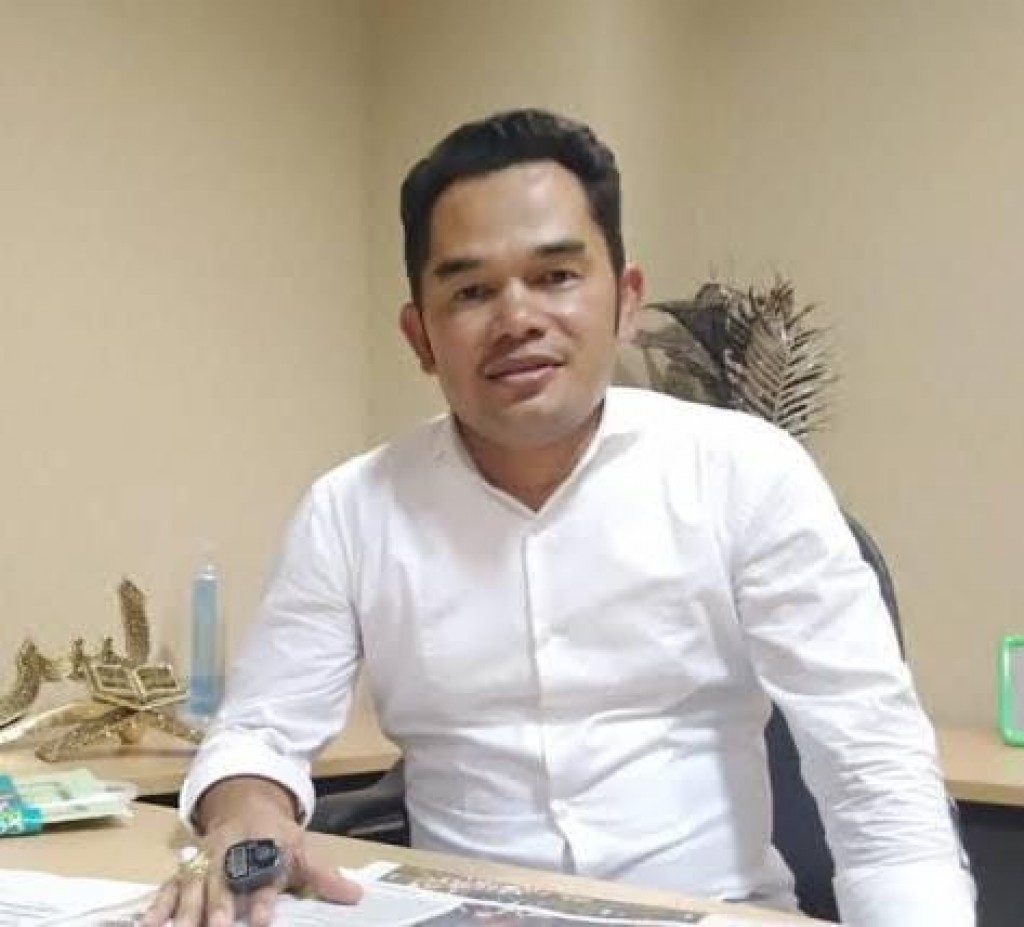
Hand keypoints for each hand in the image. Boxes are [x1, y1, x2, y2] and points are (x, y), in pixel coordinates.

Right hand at [140, 777, 362, 926]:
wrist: (245, 804)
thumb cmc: (276, 836)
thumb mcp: (302, 849)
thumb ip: (323, 876)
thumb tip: (356, 896)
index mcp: (264, 847)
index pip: (266, 874)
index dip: (266, 898)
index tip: (266, 921)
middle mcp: (232, 853)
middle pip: (225, 881)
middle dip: (221, 905)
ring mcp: (205, 861)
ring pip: (193, 885)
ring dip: (186, 911)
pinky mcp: (185, 869)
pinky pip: (168, 886)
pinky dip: (157, 906)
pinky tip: (148, 926)